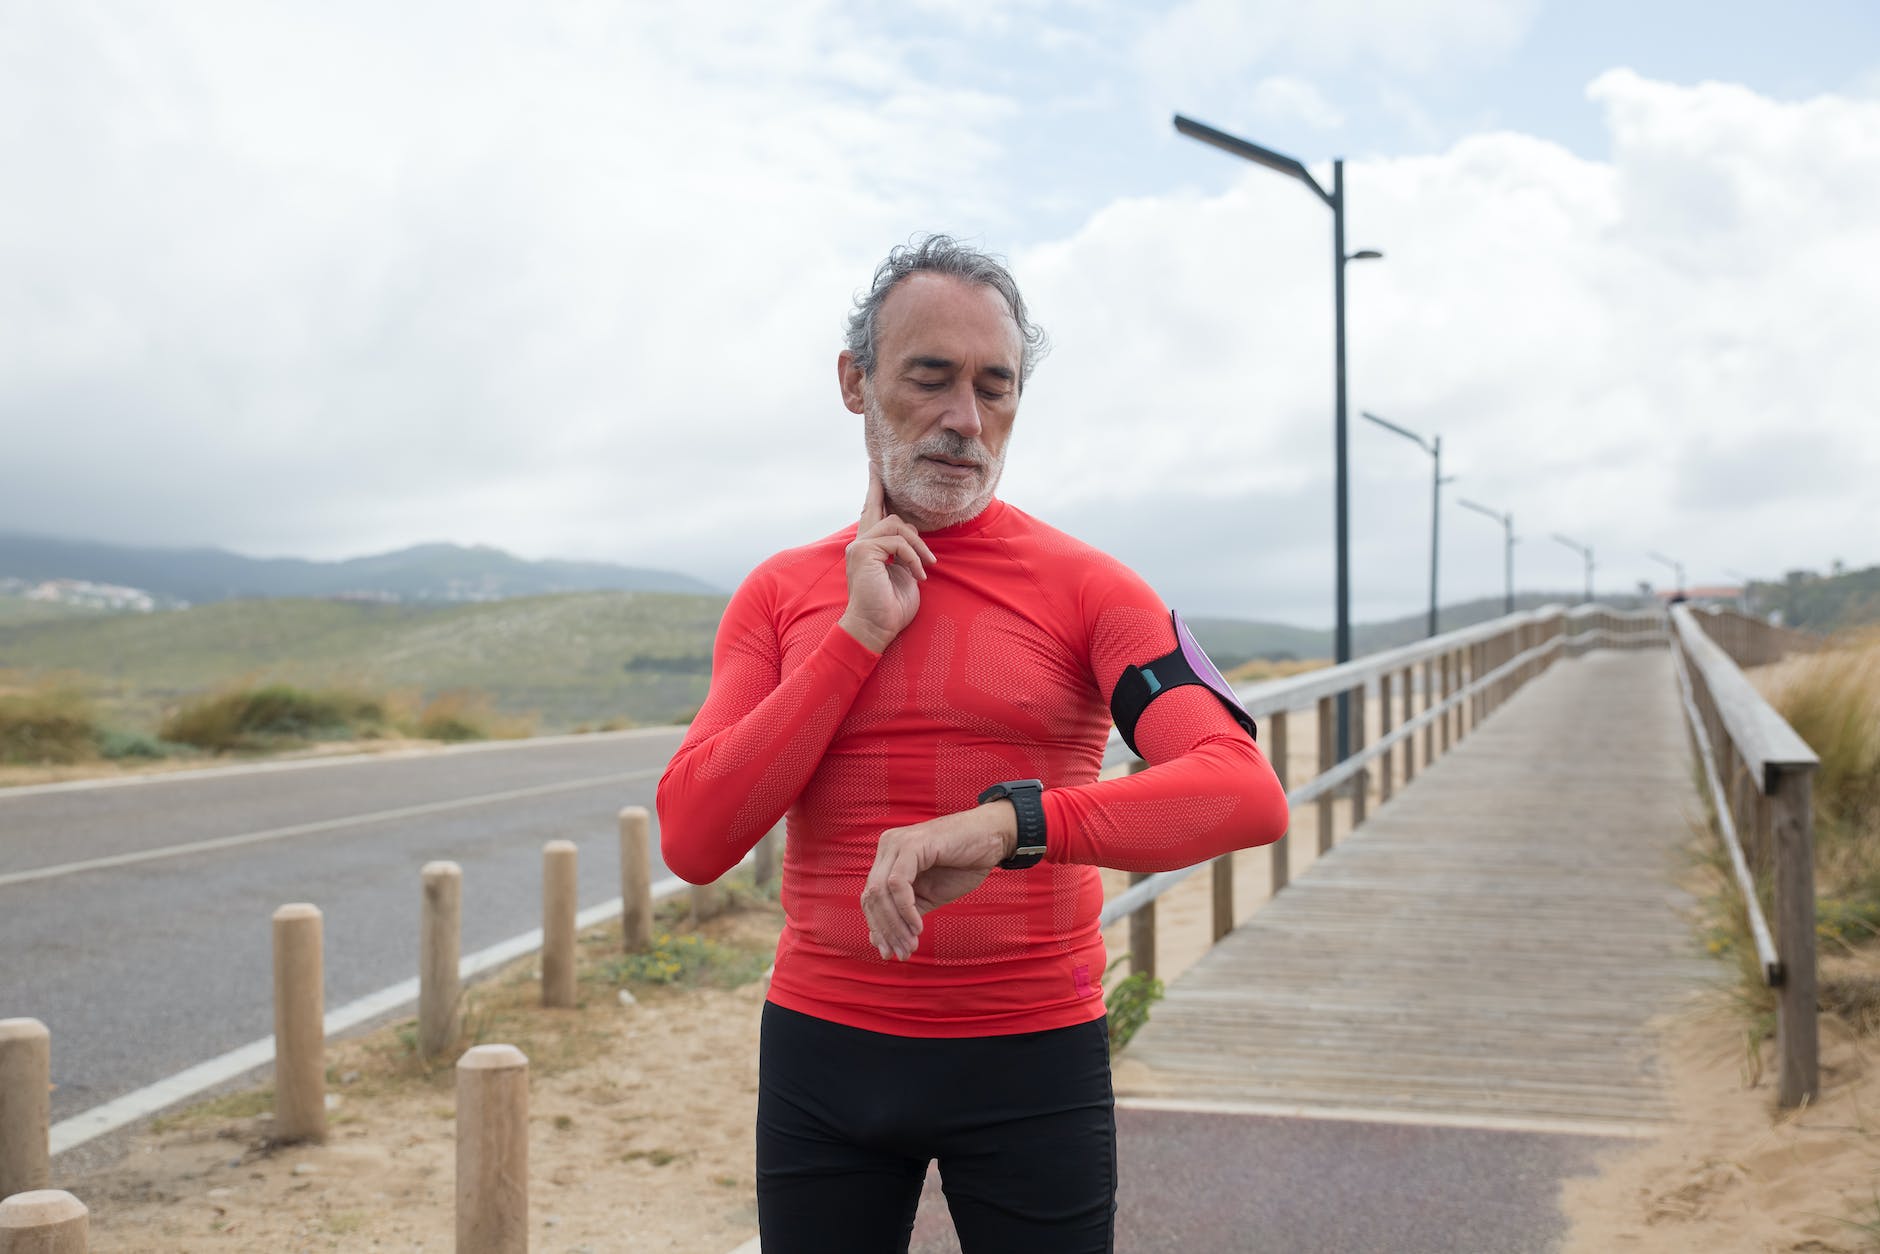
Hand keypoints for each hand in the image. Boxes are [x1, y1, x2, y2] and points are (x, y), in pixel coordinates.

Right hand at [837, 466, 935, 653]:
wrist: (875, 628)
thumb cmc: (891, 608)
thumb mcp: (904, 575)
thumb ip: (904, 553)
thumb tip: (912, 536)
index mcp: (869, 549)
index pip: (872, 514)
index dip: (874, 492)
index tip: (873, 469)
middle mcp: (860, 544)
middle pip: (877, 508)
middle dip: (882, 492)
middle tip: (878, 470)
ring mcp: (860, 546)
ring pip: (897, 525)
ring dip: (918, 546)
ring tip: (926, 566)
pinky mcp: (864, 551)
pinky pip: (898, 542)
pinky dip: (913, 557)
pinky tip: (918, 575)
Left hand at [861, 801, 1018, 960]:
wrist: (994, 838)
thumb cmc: (964, 864)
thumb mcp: (929, 895)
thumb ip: (904, 913)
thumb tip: (876, 940)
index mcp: (889, 857)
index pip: (871, 898)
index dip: (878, 928)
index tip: (890, 953)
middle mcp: (888, 847)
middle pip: (871, 896)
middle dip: (885, 930)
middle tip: (901, 954)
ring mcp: (898, 844)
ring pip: (880, 892)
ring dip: (894, 925)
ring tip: (910, 945)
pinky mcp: (912, 845)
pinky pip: (898, 884)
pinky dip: (905, 910)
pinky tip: (918, 927)